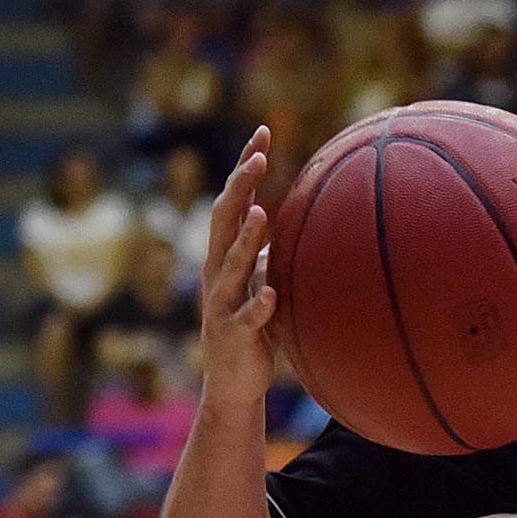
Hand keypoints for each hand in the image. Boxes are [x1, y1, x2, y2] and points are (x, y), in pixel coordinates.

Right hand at [196, 127, 280, 412]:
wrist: (233, 385)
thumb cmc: (251, 328)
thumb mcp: (261, 281)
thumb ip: (270, 251)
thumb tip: (298, 217)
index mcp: (224, 255)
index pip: (233, 201)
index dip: (244, 167)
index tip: (262, 133)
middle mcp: (218, 273)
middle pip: (224, 221)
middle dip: (239, 187)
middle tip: (259, 156)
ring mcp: (223, 303)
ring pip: (231, 266)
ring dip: (245, 241)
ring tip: (260, 214)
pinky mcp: (234, 335)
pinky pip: (248, 319)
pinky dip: (259, 306)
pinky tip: (272, 295)